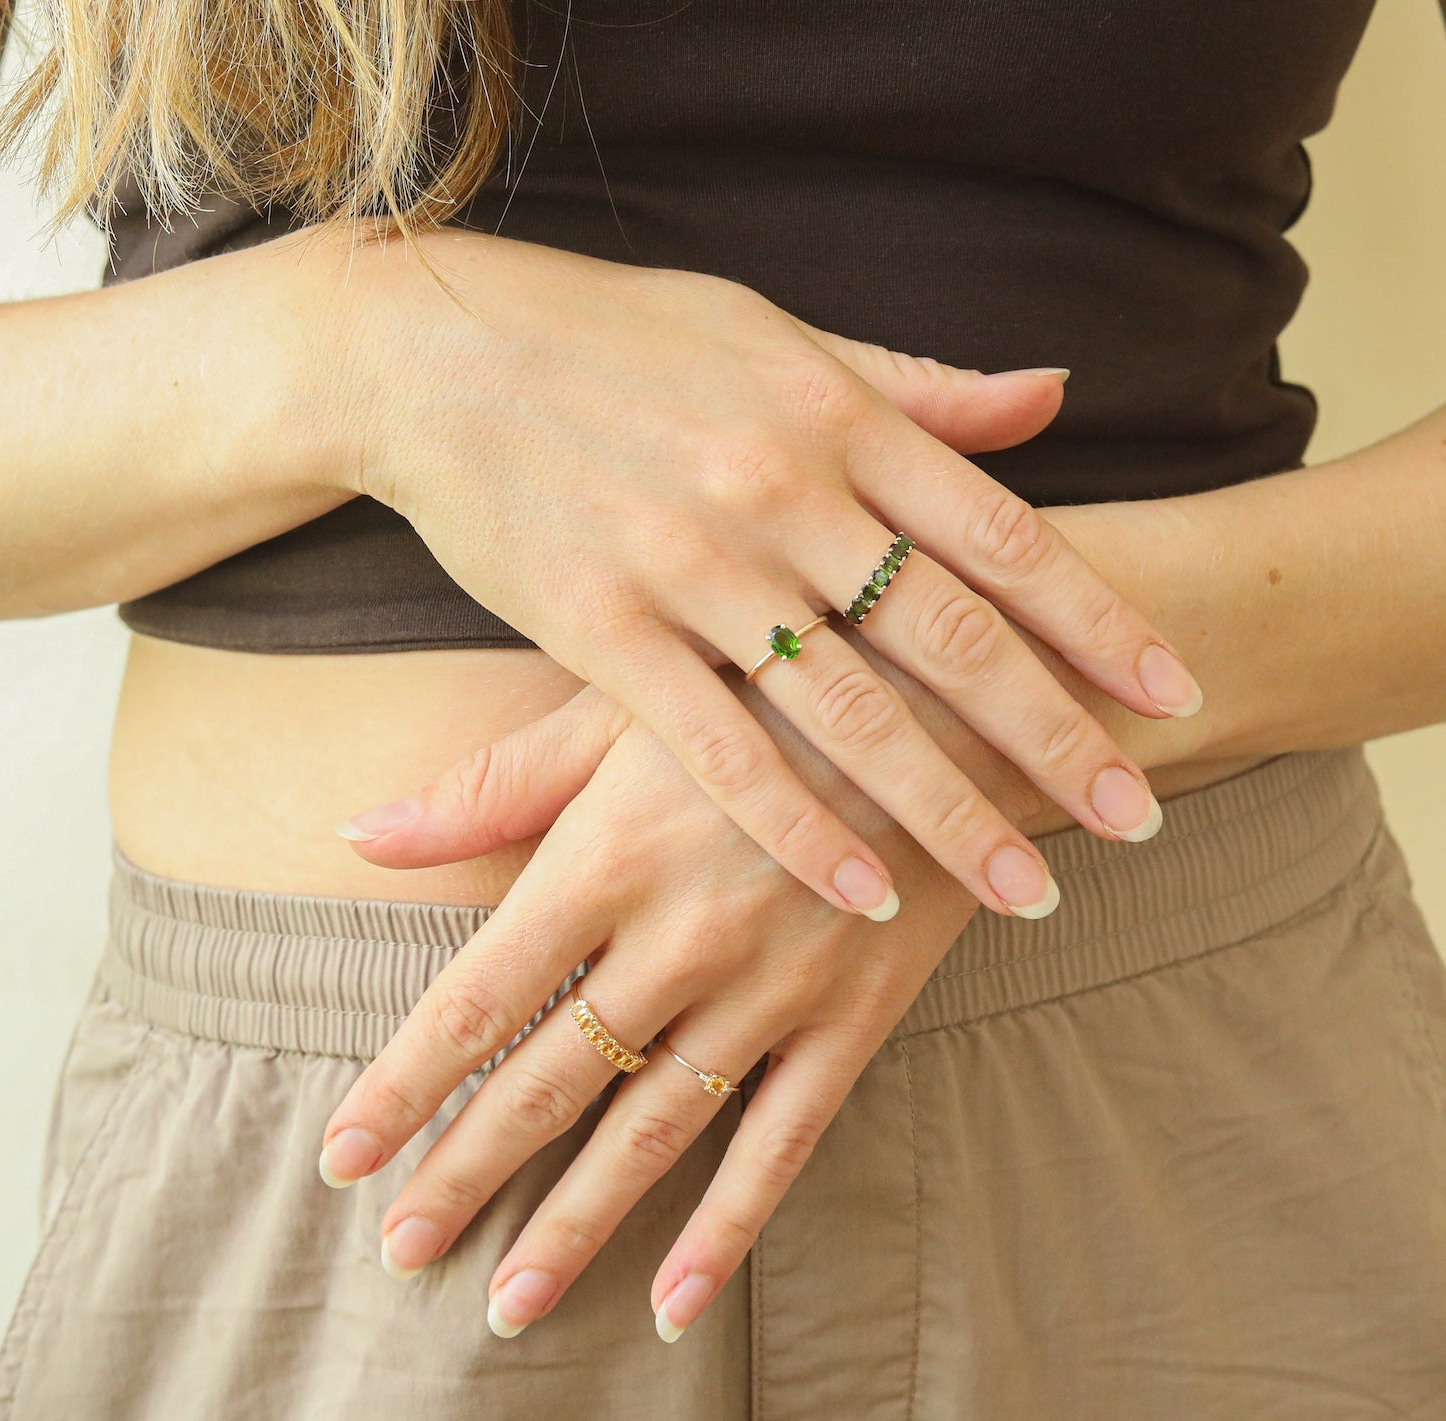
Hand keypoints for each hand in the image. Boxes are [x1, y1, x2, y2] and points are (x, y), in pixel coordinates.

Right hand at [307, 224, 1198, 921]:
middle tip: (1137, 821)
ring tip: (1030, 889)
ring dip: (948, 811)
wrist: (437, 354)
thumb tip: (1050, 400)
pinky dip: (797, 827)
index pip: (998, 532)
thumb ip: (915, 385)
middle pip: (946, 638)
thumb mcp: (777, 334)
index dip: (1095, 620)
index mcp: (834, 414)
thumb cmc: (618, 340)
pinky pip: (719, 749)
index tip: (1172, 694)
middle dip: (1054, 738)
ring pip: (848, 713)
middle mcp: (780, 491)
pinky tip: (864, 896)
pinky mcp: (604, 631)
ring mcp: (691, 564)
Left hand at [319, 654, 1055, 1338]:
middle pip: (547, 1083)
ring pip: (651, 1133)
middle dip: (464, 1173)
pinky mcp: (851, 1016)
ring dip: (573, 1225)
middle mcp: (677, 938)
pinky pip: (781, 1142)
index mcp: (605, 856)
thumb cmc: (757, 690)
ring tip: (506, 1305)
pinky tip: (674, 1304)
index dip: (402, 1086)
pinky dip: (727, 1228)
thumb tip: (358, 836)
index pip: (477, 999)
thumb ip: (491, 785)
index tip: (341, 1160)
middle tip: (398, 1251)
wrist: (940, 694)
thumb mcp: (621, 710)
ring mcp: (771, 987)